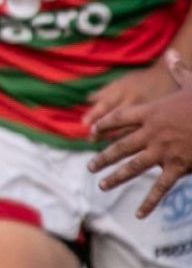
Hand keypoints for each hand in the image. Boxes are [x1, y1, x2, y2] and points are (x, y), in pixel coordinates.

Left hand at [89, 50, 191, 217]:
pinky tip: (138, 214)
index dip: (105, 124)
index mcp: (152, 112)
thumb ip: (178, 70)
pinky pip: (159, 188)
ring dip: (115, 177)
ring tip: (101, 185)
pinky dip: (149, 202)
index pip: (120, 118)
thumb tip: (172, 53)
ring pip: (132, 167)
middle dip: (103, 157)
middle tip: (89, 166)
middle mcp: (152, 133)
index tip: (92, 131)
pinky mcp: (177, 167)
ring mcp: (163, 151)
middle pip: (120, 146)